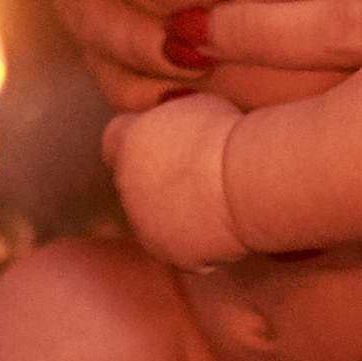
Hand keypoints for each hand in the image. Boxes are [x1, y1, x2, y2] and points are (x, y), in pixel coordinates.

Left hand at [104, 88, 247, 264]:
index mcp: (129, 143)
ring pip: (155, 220)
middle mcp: (127, 186)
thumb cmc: (229, 137)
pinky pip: (182, 249)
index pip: (115, 141)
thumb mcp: (192, 106)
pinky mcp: (170, 254)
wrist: (247, 181)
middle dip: (156, 180)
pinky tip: (225, 228)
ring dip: (176, 213)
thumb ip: (168, 119)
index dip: (137, 140)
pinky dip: (200, 243)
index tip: (164, 142)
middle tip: (197, 174)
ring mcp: (146, 225)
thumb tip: (174, 127)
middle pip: (134, 183)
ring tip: (217, 202)